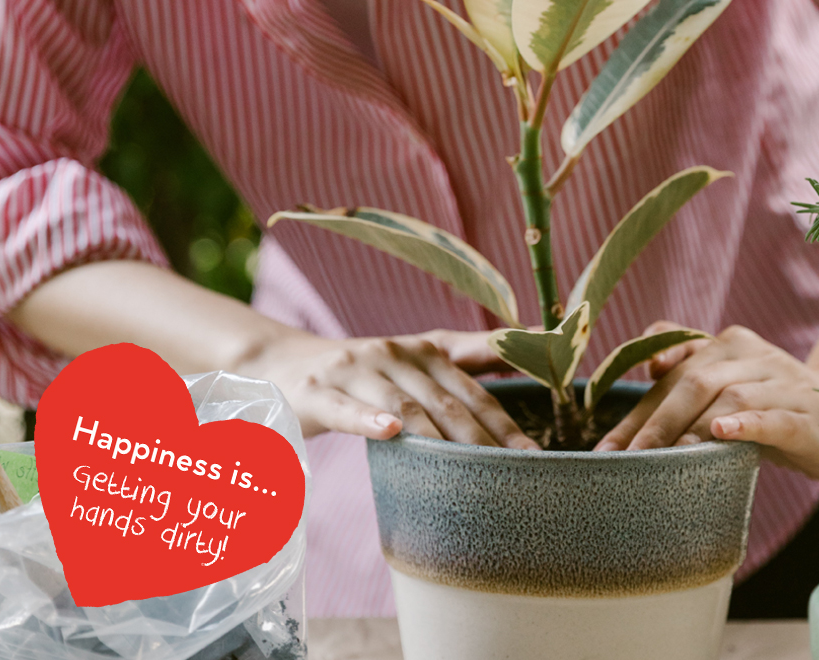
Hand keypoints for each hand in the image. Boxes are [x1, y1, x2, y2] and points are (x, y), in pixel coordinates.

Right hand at [235, 329, 537, 449]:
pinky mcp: (319, 391)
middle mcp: (395, 354)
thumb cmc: (365, 369)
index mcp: (424, 350)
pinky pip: (347, 409)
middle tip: (512, 474)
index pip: (472, 390)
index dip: (504, 421)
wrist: (284, 364)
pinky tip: (391, 432)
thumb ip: (472, 355)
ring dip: (436, 438)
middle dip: (481, 440)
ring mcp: (356, 369)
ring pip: (404, 407)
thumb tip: (532, 344)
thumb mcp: (417, 358)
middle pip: (446, 402)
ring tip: (465, 468)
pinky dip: (370, 419)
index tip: (534, 454)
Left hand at [593, 322, 818, 483]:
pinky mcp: (811, 415)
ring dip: (694, 428)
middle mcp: (753, 355)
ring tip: (667, 458)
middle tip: (630, 460)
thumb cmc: (773, 404)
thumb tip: (644, 368)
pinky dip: (748, 423)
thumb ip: (686, 375)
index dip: (637, 410)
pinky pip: (776, 416)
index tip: (607, 449)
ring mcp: (784, 383)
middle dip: (657, 422)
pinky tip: (723, 434)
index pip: (671, 373)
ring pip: (731, 397)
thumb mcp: (727, 384)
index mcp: (727, 344)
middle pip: (696, 381)